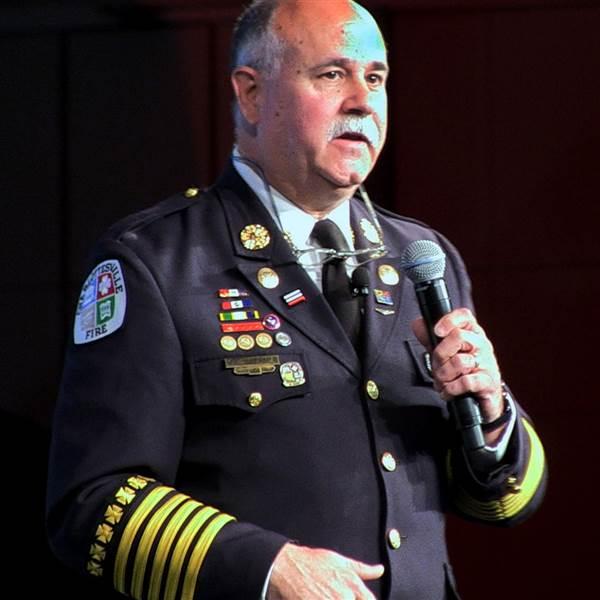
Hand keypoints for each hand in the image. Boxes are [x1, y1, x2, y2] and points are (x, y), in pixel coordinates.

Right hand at [267, 543, 383, 599]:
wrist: (290, 568)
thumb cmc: (314, 563)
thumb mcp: (341, 561)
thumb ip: (363, 569)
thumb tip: (380, 570)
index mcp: (353, 585)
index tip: (359, 598)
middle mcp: (344, 598)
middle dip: (347, 599)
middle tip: (335, 592)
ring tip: (327, 594)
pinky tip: (321, 597)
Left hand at [412, 308, 505, 440]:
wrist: (481, 400)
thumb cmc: (462, 372)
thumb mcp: (444, 354)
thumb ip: (430, 338)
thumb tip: (418, 323)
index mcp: (471, 333)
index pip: (464, 316)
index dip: (449, 320)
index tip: (436, 331)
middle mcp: (481, 345)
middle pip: (458, 337)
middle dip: (440, 354)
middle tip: (438, 365)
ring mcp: (487, 363)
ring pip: (459, 361)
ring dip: (444, 375)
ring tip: (445, 381)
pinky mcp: (488, 383)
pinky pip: (465, 382)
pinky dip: (452, 389)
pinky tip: (450, 391)